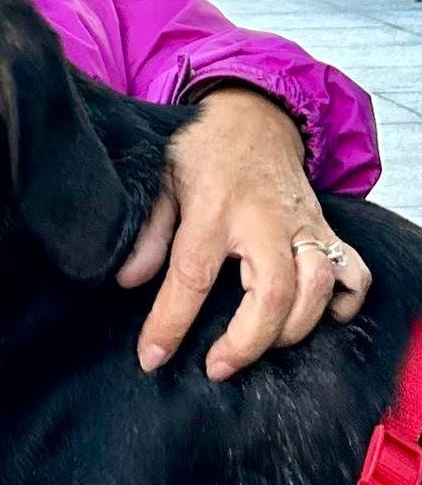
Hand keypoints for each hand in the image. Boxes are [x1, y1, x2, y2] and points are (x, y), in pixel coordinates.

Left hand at [117, 87, 371, 380]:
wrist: (254, 117)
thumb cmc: (200, 151)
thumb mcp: (159, 180)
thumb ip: (147, 232)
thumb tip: (130, 281)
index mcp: (214, 209)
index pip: (192, 277)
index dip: (170, 324)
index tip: (153, 358)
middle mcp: (266, 220)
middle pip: (274, 292)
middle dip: (249, 341)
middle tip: (217, 367)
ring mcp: (303, 225)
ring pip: (319, 287)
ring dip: (293, 329)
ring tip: (257, 347)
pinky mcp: (326, 229)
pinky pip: (354, 272)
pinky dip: (343, 303)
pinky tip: (316, 319)